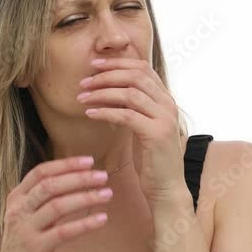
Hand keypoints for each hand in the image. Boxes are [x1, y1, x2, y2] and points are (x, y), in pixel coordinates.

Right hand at [0, 156, 114, 251]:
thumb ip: (43, 198)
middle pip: (50, 186)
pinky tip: (102, 219)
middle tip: (102, 176)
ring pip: (58, 206)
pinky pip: (64, 231)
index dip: (66, 164)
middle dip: (79, 178)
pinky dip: (84, 223)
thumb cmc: (23, 242)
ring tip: (107, 194)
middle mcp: (19, 209)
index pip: (41, 172)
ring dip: (85, 198)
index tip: (89, 161)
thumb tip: (75, 179)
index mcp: (17, 197)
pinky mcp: (36, 247)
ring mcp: (26, 228)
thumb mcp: (26, 215)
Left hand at [77, 57, 186, 204]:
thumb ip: (134, 108)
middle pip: (136, 76)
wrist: (166, 189)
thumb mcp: (142, 127)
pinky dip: (105, 111)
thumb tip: (111, 92)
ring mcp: (165, 118)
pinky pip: (126, 115)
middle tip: (84, 81)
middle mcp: (169, 105)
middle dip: (107, 75)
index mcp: (166, 100)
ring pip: (130, 93)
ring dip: (102, 92)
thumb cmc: (151, 160)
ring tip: (82, 97)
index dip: (118, 63)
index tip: (95, 65)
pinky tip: (90, 113)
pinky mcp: (156, 134)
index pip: (143, 68)